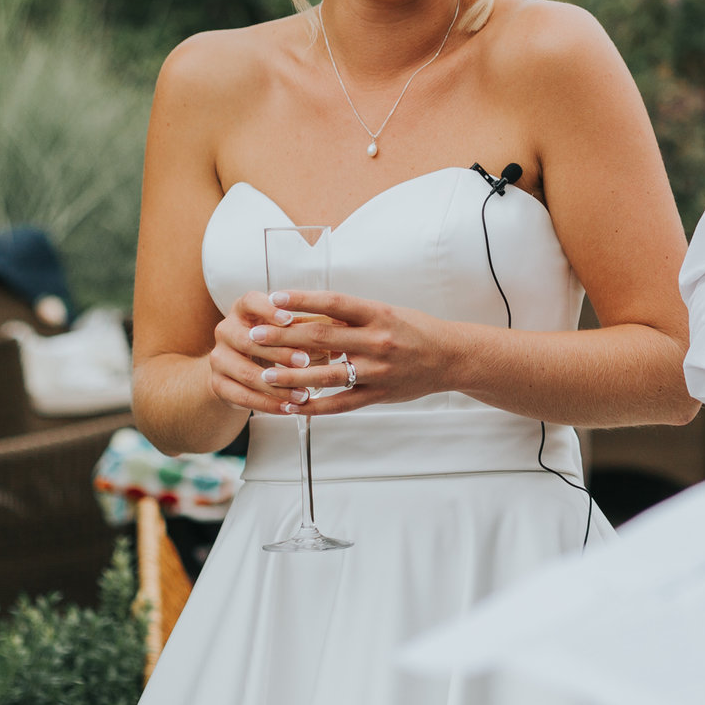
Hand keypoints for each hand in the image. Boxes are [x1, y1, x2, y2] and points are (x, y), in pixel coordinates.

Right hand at [206, 290, 321, 416]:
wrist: (240, 369)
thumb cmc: (273, 343)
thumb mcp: (287, 330)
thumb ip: (307, 327)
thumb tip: (342, 327)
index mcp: (244, 310)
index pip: (251, 302)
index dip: (268, 310)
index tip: (289, 319)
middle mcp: (226, 330)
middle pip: (247, 340)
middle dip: (278, 353)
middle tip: (305, 362)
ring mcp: (218, 358)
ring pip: (245, 373)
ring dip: (277, 386)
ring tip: (303, 393)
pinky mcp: (217, 384)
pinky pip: (242, 396)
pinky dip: (267, 404)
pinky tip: (288, 407)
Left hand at [243, 289, 462, 415]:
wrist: (451, 357)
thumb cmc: (415, 330)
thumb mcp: (385, 313)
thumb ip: (350, 316)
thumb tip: (305, 312)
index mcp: (379, 314)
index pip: (333, 302)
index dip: (301, 299)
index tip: (273, 298)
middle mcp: (378, 341)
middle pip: (321, 337)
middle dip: (282, 337)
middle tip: (253, 336)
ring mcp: (378, 370)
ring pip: (326, 374)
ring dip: (291, 375)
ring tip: (264, 374)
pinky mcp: (379, 395)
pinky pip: (340, 404)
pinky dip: (314, 406)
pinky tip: (292, 405)